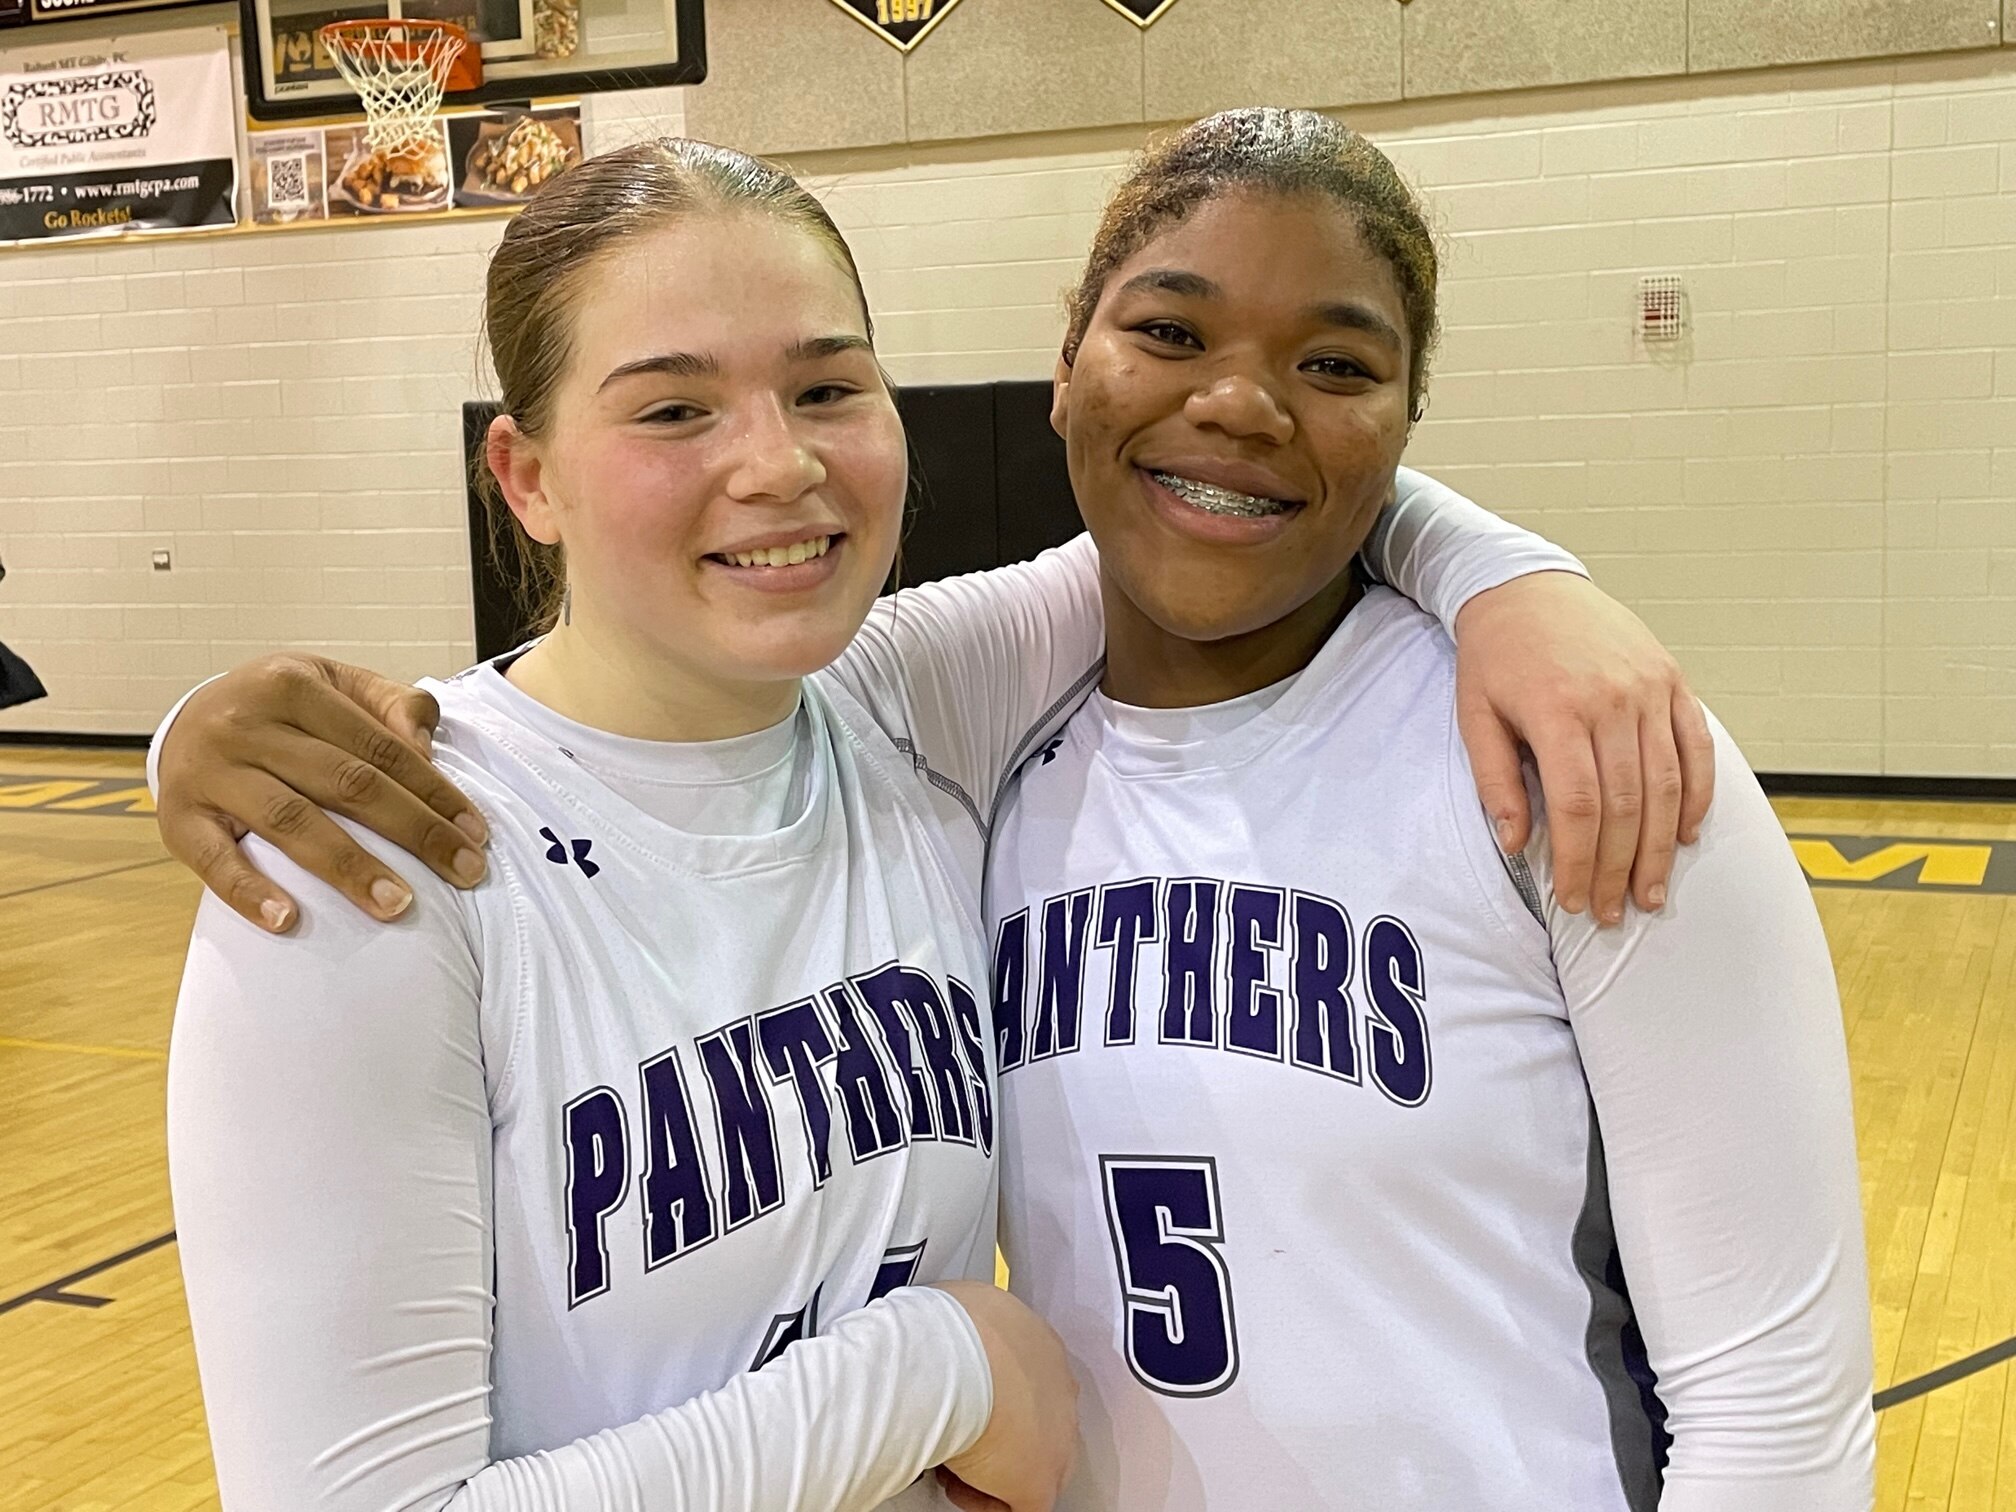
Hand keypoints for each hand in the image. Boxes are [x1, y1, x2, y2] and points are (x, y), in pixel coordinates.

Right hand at [154, 653, 489, 931]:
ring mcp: (209, 772)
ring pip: (292, 821)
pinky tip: (289, 921)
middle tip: (465, 873)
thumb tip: (428, 750)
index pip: (382, 747)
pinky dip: (250, 893)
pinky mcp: (178, 819)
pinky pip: (215, 861)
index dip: (435, 792)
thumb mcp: (335, 684)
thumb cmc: (282, 708)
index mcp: (293, 685)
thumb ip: (391, 704)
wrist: (185, 715)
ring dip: (350, 868)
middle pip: (348, 784)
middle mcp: (248, 724)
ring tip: (398, 905)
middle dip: (415, 832)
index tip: (477, 834)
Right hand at [933, 1280, 1077, 1511]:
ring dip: (993, 1466)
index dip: (996, 1392)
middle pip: (1039, 1420)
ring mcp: (1057, 1436)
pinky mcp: (1040, 1480)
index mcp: (1040, 1342)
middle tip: (963, 1433)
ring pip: (1032, 1463)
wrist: (954, 1361)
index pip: (1027, 1376)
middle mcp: (1058, 1387)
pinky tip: (958, 1485)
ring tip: (952, 1459)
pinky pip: (1019, 1505)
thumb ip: (966, 1323)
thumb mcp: (963, 1307)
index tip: (967, 1396)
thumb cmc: (951, 1330)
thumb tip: (943, 1325)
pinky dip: (985, 1500)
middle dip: (1002, 1432)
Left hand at [1453, 572, 1713, 924]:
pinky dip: (1696, 795)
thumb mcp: (1475, 716)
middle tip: (1612, 911)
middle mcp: (1611, 700)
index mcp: (1557, 711)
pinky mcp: (1672, 679)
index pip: (1579, 806)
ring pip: (1667, 783)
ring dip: (1661, 847)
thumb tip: (1516, 846)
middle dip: (1619, 867)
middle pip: (1627, 804)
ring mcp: (1648, 688)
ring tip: (1651, 891)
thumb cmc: (1496, 657)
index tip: (1574, 899)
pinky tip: (1686, 835)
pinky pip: (1695, 746)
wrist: (1528, 587)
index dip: (1580, 861)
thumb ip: (1495, 782)